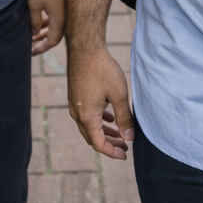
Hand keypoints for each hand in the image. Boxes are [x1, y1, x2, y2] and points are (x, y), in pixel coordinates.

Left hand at [27, 0, 64, 54]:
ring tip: (33, 30)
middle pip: (55, 35)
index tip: (31, 52)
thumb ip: (33, 21)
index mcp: (59, 21)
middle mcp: (66, 17)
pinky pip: (58, 15)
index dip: (41, 48)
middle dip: (42, 40)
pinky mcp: (66, 0)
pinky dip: (49, 19)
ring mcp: (67, 9)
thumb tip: (34, 32)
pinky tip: (41, 15)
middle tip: (30, 43)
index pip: (52, 42)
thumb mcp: (33, 4)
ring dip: (45, 29)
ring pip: (56, 25)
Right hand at [66, 42, 133, 158]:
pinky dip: (98, 121)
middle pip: (92, 137)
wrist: (85, 48)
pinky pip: (85, 115)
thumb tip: (128, 137)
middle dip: (109, 144)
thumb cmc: (103, 70)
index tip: (125, 154)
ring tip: (119, 133)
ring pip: (88, 126)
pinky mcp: (75, 95)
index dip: (112, 152)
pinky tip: (109, 116)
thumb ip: (125, 118)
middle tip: (125, 146)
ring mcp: (74, 104)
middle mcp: (77, 113)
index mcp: (87, 117)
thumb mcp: (119, 95)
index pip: (98, 144)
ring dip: (104, 132)